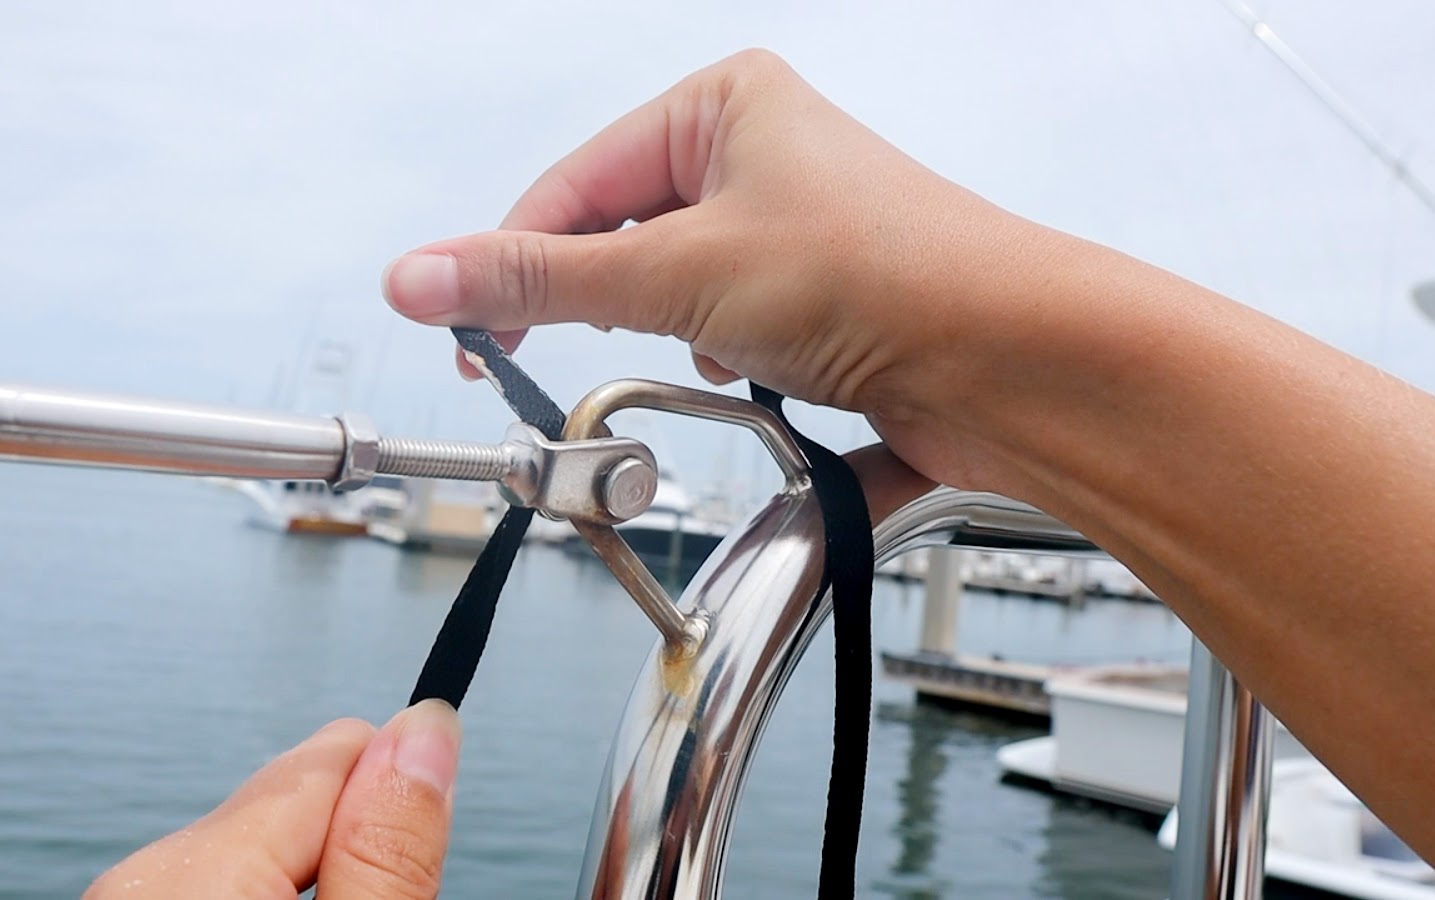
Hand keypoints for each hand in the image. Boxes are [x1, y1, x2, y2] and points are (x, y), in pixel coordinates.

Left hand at [86, 700, 461, 898]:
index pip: (336, 753)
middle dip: (347, 861)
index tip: (419, 864)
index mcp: (197, 869)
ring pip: (252, 861)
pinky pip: (208, 893)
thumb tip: (427, 727)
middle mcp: (140, 877)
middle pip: (295, 809)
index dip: (397, 805)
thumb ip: (385, 850)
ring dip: (303, 896)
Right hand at [380, 49, 1064, 496]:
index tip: (462, 329)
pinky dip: (714, 360)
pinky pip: (719, 328)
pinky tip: (744, 376)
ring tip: (699, 356)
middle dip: (591, 304)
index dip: (509, 262)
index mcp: (723, 105)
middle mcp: (755, 157)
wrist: (1011, 363)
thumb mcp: (680, 273)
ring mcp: (786, 232)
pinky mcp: (813, 302)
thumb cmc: (884, 275)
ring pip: (667, 291)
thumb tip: (423, 275)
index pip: (573, 186)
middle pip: (615, 237)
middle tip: (536, 362)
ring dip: (661, 338)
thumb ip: (544, 283)